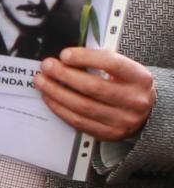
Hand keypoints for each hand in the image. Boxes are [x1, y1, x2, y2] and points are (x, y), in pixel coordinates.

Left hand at [36, 47, 156, 141]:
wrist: (145, 113)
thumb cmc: (128, 86)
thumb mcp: (125, 71)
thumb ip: (101, 62)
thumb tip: (66, 58)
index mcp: (140, 79)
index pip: (112, 64)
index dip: (86, 58)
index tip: (65, 54)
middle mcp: (134, 100)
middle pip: (93, 87)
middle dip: (65, 75)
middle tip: (47, 66)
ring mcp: (122, 120)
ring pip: (82, 106)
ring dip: (56, 92)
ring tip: (41, 81)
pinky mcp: (108, 133)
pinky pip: (78, 121)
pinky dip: (59, 108)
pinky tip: (49, 97)